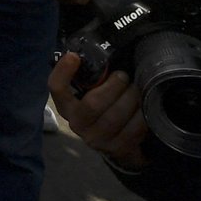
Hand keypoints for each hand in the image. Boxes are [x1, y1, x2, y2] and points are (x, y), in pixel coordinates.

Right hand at [48, 53, 146, 167]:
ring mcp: (97, 139)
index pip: (57, 89)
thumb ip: (91, 78)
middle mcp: (78, 125)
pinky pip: (133, 128)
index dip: (63, 72)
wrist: (113, 143)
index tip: (74, 56)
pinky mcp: (117, 149)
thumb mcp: (90, 94)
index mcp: (67, 107)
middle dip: (114, 86)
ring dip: (130, 98)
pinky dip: (141, 115)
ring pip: (116, 116)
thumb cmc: (101, 109)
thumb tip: (101, 52)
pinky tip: (142, 107)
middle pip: (94, 104)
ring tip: (136, 89)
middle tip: (124, 76)